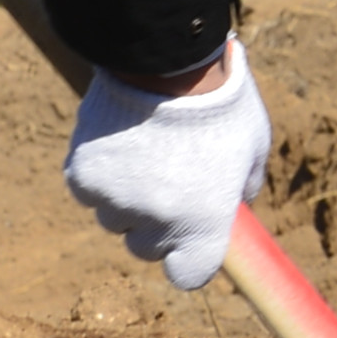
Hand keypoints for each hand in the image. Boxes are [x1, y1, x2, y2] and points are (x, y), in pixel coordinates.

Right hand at [62, 38, 272, 289]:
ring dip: (126, 197)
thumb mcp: (253, 147)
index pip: (189, 276)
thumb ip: (244, 187)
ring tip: (145, 150)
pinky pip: (89, 190)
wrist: (167, 61)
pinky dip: (101, 173)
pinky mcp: (82, 177)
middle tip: (168, 180)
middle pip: (146, 247)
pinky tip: (120, 140)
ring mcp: (115, 202)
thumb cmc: (221, 102)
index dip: (189, 258)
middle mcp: (156, 224)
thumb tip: (235, 204)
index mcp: (204, 225)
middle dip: (156, 224)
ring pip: (114, 218)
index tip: (192, 237)